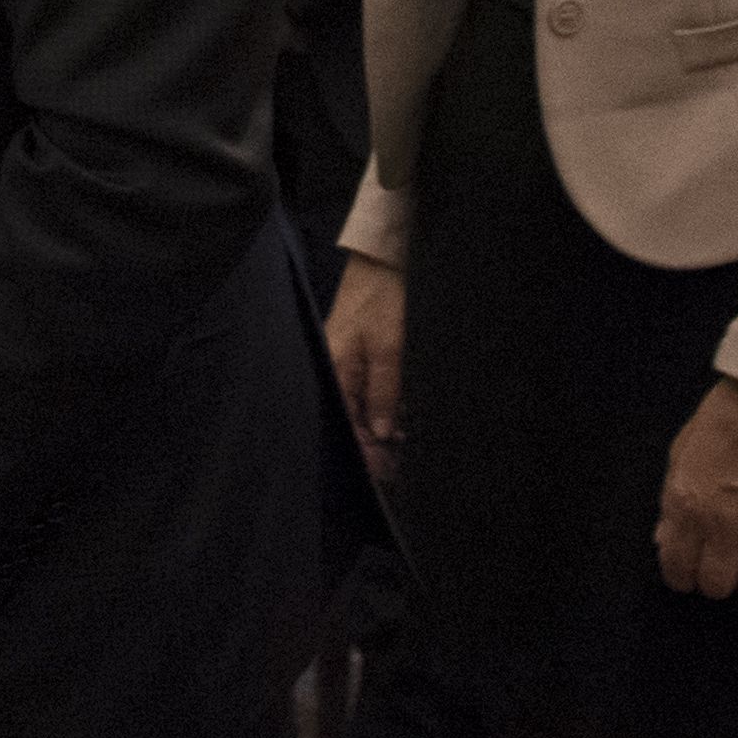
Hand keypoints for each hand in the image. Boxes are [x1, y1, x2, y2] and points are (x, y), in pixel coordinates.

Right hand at [325, 255, 406, 481]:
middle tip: (397, 466)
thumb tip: (381, 432)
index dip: (365, 450)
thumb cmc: (380, 303)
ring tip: (401, 447)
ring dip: (380, 427)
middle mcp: (337, 370)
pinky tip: (399, 419)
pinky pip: (367, 391)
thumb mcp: (388, 351)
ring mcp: (347, 363)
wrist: (380, 266)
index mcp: (336, 372)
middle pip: (352, 418)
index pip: (346, 423)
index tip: (384, 472)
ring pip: (361, 407)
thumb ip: (384, 393)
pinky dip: (382, 407)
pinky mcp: (358, 356)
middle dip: (373, 444)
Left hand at [655, 378, 737, 596]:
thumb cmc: (718, 427)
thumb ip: (672, 507)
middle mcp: (722, 523)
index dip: (680, 578)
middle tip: (717, 568)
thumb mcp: (678, 461)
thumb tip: (666, 542)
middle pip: (718, 584)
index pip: (678, 568)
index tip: (686, 577)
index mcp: (686, 506)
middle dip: (714, 581)